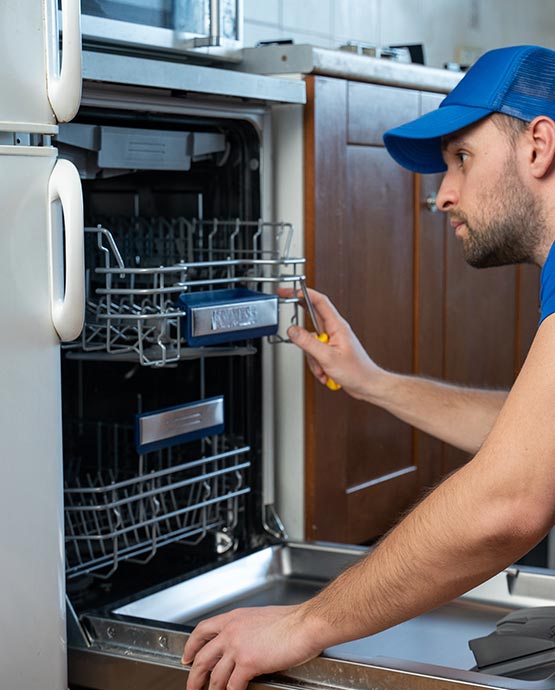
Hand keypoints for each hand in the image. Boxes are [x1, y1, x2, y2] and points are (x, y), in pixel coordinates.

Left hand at [182, 605, 325, 689]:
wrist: (304, 624)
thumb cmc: (291, 621)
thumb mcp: (260, 617)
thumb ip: (247, 629)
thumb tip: (244, 642)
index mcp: (234, 618)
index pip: (203, 630)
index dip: (191, 646)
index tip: (187, 656)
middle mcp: (231, 631)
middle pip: (202, 657)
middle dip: (194, 675)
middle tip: (192, 686)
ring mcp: (238, 647)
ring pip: (215, 676)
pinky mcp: (248, 663)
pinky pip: (232, 686)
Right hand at [278, 287, 384, 400]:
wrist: (367, 385)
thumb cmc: (357, 371)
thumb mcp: (328, 357)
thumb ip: (308, 342)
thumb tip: (292, 330)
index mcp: (337, 326)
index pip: (319, 301)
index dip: (303, 293)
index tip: (290, 291)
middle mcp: (334, 330)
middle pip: (311, 318)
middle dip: (301, 326)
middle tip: (289, 315)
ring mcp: (332, 340)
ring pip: (310, 341)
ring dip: (312, 357)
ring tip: (322, 367)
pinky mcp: (330, 351)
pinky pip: (315, 353)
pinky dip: (316, 364)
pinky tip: (325, 372)